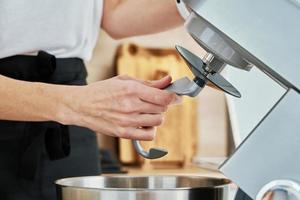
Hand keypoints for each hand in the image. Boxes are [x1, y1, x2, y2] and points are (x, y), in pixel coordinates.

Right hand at [65, 75, 180, 140]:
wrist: (81, 105)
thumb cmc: (102, 91)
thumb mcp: (124, 80)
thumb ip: (148, 82)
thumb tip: (168, 80)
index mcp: (132, 89)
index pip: (163, 96)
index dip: (173, 96)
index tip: (176, 96)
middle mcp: (131, 106)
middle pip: (162, 109)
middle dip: (162, 105)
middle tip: (155, 102)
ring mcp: (127, 121)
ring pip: (158, 121)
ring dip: (156, 116)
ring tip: (147, 112)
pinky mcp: (123, 133)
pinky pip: (148, 135)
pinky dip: (150, 130)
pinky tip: (143, 123)